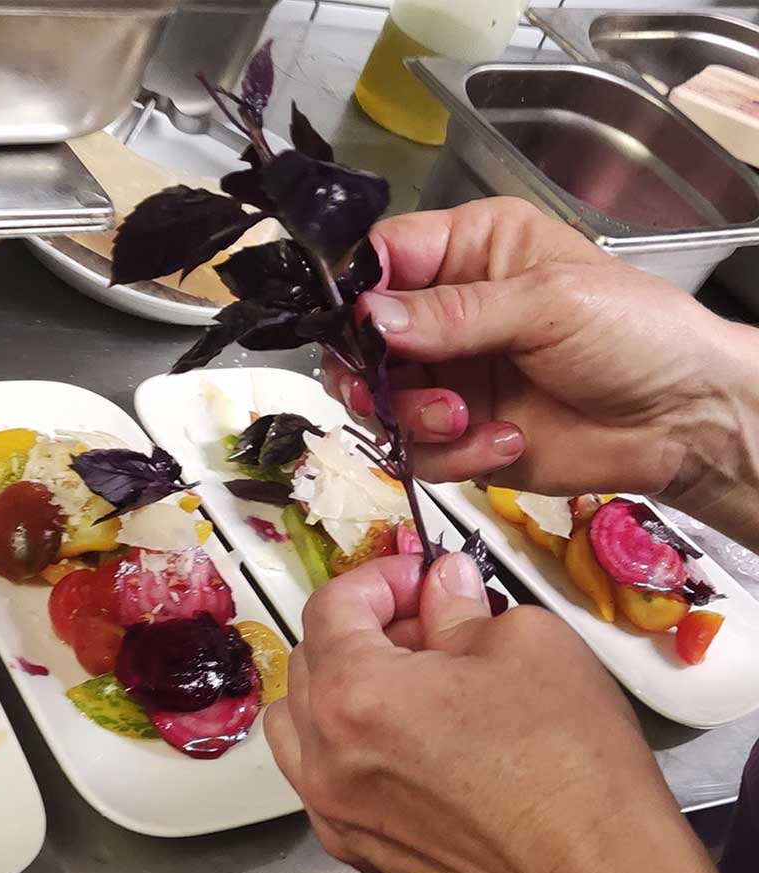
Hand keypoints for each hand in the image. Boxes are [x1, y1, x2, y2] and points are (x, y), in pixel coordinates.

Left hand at [267, 553, 758, 872]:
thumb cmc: (570, 765)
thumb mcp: (525, 643)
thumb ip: (460, 604)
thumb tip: (443, 585)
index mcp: (353, 693)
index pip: (331, 606)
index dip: (379, 577)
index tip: (420, 577)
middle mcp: (324, 756)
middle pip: (310, 658)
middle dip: (364, 627)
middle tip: (428, 621)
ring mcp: (334, 811)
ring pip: (300, 720)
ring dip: (339, 683)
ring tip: (408, 679)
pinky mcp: (357, 850)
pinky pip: (321, 775)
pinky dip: (345, 740)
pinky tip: (405, 736)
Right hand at [323, 198, 758, 510]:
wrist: (685, 423)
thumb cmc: (636, 335)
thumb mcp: (548, 303)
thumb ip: (454, 313)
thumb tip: (368, 320)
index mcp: (470, 252)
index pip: (383, 256)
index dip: (355, 290)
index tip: (353, 327)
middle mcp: (446, 313)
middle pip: (361, 338)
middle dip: (369, 372)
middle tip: (383, 393)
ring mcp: (449, 377)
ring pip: (378, 400)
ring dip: (412, 417)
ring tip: (463, 418)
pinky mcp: (458, 435)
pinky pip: (415, 450)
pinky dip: (450, 454)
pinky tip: (504, 443)